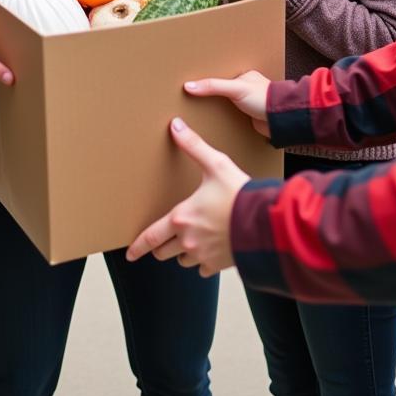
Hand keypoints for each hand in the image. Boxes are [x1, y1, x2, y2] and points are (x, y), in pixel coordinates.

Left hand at [126, 117, 248, 274]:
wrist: (265, 223)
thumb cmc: (238, 193)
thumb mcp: (216, 164)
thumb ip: (194, 146)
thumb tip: (175, 125)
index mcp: (181, 218)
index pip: (151, 237)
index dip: (138, 247)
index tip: (130, 254)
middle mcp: (188, 241)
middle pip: (163, 252)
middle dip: (161, 247)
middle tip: (163, 240)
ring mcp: (204, 255)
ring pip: (183, 261)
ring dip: (183, 252)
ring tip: (190, 240)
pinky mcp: (219, 265)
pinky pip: (203, 269)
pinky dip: (203, 262)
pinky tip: (210, 250)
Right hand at [185, 70, 271, 136]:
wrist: (280, 121)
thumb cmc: (264, 99)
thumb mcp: (235, 88)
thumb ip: (212, 86)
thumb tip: (189, 86)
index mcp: (244, 75)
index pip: (220, 75)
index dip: (206, 78)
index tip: (190, 82)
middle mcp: (245, 88)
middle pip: (222, 90)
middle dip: (209, 94)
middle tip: (190, 97)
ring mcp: (247, 103)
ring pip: (225, 104)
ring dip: (216, 108)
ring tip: (197, 110)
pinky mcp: (247, 118)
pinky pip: (230, 116)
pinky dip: (223, 118)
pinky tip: (213, 120)